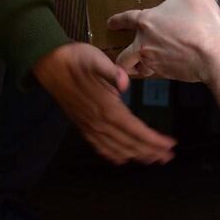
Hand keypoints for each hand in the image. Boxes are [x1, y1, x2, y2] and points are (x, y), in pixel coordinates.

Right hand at [31, 41, 175, 164]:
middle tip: (168, 157)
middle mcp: (98, 122)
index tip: (170, 145)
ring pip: (116, 148)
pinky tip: (121, 158)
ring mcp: (89, 126)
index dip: (152, 139)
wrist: (48, 63)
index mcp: (105, 107)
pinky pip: (99, 146)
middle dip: (150, 151)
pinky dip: (113, 155)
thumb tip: (125, 82)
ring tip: (152, 160)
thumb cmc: (75, 59)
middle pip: (128, 143)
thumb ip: (111, 72)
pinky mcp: (82, 125)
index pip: (134, 129)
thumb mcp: (95, 59)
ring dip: (135, 155)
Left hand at [108, 0, 219, 83]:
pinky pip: (156, 75)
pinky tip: (167, 67)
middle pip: (124, 56)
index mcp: (147, 21)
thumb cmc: (201, 20)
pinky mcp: (168, 75)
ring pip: (138, 69)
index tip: (110, 23)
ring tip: (142, 65)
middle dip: (122, 56)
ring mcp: (155, 62)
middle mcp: (145, 44)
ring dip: (138, 67)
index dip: (117, 20)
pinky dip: (158, 71)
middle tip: (125, 55)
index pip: (126, 19)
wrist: (214, 55)